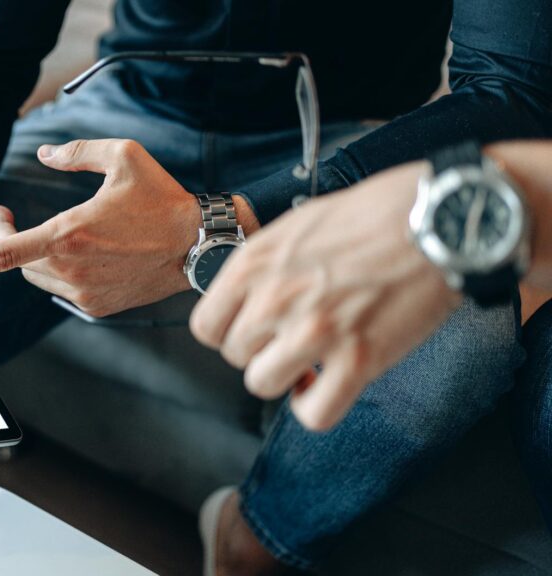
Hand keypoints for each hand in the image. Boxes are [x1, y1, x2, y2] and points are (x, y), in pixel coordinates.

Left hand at [0, 139, 257, 316]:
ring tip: (54, 235)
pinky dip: (62, 273)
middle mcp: (71, 268)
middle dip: (7, 240)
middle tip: (7, 218)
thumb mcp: (123, 156)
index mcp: (68, 234)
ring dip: (34, 259)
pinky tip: (88, 256)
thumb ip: (78, 151)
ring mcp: (84, 292)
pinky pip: (62, 291)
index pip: (4, 253)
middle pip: (18, 262)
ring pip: (38, 279)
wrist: (199, 245)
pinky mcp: (97, 306)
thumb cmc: (162, 199)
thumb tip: (47, 154)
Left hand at [189, 161, 460, 430]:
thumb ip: (264, 266)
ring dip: (286, 378)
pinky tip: (329, 386)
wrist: (439, 219)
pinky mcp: (357, 359)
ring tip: (310, 362)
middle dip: (262, 351)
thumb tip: (247, 299)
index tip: (252, 331)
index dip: (228, 333)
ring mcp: (314, 331)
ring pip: (263, 385)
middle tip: (292, 339)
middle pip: (236, 357)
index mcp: (255, 264)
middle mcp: (275, 299)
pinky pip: (314, 413)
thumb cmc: (375, 214)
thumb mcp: (297, 226)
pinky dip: (316, 407)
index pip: (205, 327)